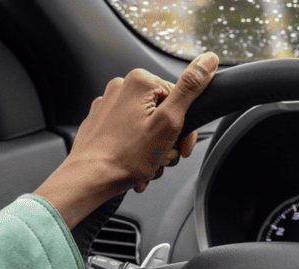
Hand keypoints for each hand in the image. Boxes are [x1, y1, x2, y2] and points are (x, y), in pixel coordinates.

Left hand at [34, 52, 219, 227]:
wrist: (90, 178)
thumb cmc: (127, 156)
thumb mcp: (169, 122)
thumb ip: (190, 89)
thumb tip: (208, 60)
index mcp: (139, 81)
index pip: (181, 100)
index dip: (186, 129)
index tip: (181, 147)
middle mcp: (120, 87)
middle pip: (163, 113)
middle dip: (169, 140)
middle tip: (163, 157)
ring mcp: (107, 105)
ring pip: (147, 126)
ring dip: (154, 149)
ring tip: (148, 164)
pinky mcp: (100, 122)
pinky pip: (129, 134)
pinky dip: (137, 150)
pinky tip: (136, 164)